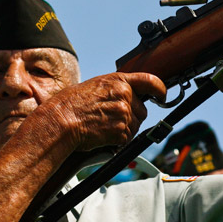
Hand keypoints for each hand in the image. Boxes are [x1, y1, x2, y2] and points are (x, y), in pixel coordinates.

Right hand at [40, 72, 166, 150]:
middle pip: (142, 111)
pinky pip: (127, 139)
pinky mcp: (121, 131)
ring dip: (124, 129)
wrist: (60, 121)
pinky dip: (117, 140)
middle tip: (112, 119)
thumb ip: (114, 89)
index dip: (159, 90)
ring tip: (103, 126)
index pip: (150, 81)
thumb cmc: (69, 104)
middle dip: (132, 117)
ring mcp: (124, 113)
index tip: (162, 96)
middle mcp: (124, 95)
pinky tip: (102, 135)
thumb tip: (127, 95)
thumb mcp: (94, 86)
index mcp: (118, 81)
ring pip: (135, 126)